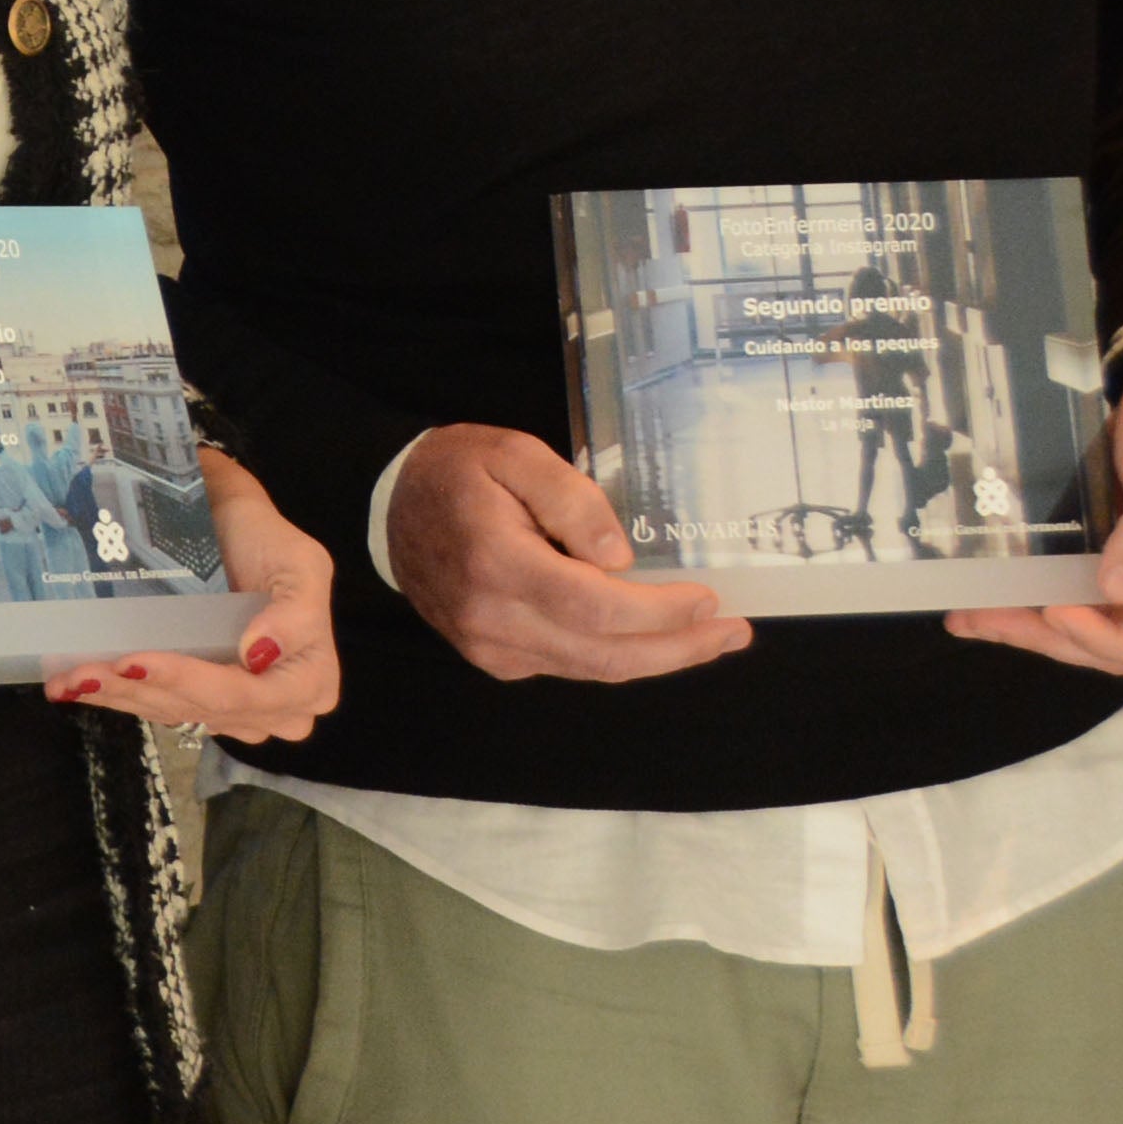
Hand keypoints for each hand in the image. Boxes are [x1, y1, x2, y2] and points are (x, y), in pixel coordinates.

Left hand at [51, 449, 337, 741]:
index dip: (190, 682)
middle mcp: (274, 705)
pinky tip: (74, 687)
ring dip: (119, 697)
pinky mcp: (195, 697)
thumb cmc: (268, 540)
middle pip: (202, 708)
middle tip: (87, 671)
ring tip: (71, 678)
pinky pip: (156, 703)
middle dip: (142, 691)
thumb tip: (260, 655)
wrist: (229, 521)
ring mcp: (232, 706)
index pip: (245, 695)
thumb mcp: (302, 563)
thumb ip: (297, 613)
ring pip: (172, 711)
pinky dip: (115, 694)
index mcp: (310, 681)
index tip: (138, 660)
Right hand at [384, 426, 752, 682]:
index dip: (661, 613)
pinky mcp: (491, 657)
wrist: (389, 504)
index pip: (598, 608)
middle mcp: (491, 619)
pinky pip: (567, 666)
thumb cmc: (458, 471)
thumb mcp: (514, 453)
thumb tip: (621, 559)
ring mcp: (488, 646)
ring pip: (591, 669)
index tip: (708, 598)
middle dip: (679, 649)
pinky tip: (646, 637)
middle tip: (733, 633)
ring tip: (708, 640)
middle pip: (606, 655)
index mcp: (497, 564)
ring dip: (657, 659)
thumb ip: (570, 499)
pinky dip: (615, 657)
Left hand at [951, 341, 1122, 672]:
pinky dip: (1045, 601)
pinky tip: (997, 598)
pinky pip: (1091, 596)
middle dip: (1057, 637)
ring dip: (1040, 626)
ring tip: (974, 617)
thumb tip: (1115, 591)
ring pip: (1103, 626)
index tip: (1056, 611)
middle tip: (988, 618)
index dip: (1112, 641)